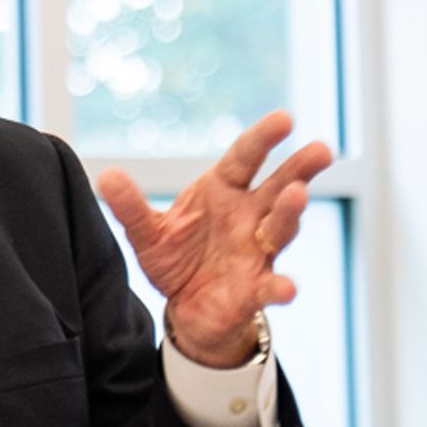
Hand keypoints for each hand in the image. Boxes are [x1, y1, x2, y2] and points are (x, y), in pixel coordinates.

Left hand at [96, 113, 331, 368]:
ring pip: (280, 229)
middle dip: (301, 168)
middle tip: (321, 149)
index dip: (264, 138)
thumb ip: (131, 208)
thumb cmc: (176, 259)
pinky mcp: (257, 289)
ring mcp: (258, 252)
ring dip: (289, 213)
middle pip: (280, 186)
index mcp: (223, 191)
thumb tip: (106, 176)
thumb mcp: (148, 233)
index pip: (246, 158)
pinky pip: (271, 287)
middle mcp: (249, 216)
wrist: (188, 308)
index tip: (286, 119)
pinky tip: (287, 289)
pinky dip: (280, 288)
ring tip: (296, 196)